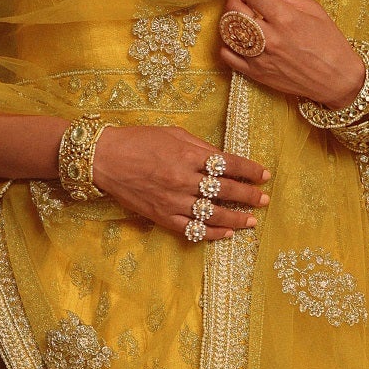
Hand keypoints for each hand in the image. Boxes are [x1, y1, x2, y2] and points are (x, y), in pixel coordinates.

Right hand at [90, 124, 268, 240]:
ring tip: (251, 221)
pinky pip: (191, 229)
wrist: (104, 159)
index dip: (250, 170)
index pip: (229, 164)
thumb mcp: (173, 134)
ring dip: (236, 219)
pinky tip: (226, 234)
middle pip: (225, 190)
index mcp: (188, 155)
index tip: (265, 175)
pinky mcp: (162, 216)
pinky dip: (211, 233)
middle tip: (265, 200)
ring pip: (212, 214)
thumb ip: (200, 147)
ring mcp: (173, 201)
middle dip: (249, 196)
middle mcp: (183, 179)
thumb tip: (224, 159)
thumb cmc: (138, 141)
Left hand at [220, 0, 363, 107]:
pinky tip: (237, 34)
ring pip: (227, 31)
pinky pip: (228, 56)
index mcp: (286, 18)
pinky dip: (227, 42)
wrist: (337, 79)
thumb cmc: (330, 42)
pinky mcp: (256, 74)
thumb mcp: (313, 9)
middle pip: (234, 9)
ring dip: (229, 15)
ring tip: (239, 8)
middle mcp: (270, 38)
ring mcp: (260, 58)